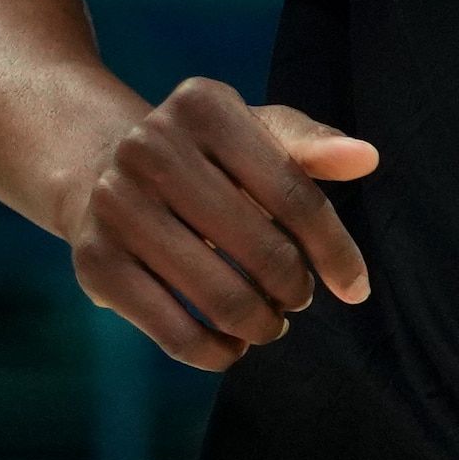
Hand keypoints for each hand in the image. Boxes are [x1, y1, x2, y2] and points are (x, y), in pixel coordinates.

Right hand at [63, 76, 374, 370]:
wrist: (93, 165)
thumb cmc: (202, 155)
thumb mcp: (255, 132)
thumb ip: (311, 145)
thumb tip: (365, 158)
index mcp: (203, 108)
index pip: (295, 195)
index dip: (334, 251)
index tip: (356, 289)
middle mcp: (149, 150)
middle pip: (262, 250)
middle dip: (295, 289)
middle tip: (298, 298)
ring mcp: (114, 206)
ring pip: (220, 296)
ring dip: (261, 324)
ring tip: (271, 323)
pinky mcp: (93, 262)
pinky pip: (172, 329)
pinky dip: (214, 351)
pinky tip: (233, 345)